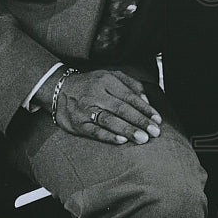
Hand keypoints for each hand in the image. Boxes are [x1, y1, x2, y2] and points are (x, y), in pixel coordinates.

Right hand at [47, 69, 161, 143]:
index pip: (130, 96)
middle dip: (140, 121)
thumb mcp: (110, 76)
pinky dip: (108, 136)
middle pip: (121, 108)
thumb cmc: (91, 84)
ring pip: (109, 120)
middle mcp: (96, 94)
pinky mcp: (78, 123)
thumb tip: (147, 100)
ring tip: (142, 138)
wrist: (59, 89)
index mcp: (106, 81)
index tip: (158, 120)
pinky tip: (120, 140)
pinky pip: (94, 130)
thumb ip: (131, 85)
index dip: (145, 109)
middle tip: (155, 132)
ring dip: (127, 130)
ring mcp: (85, 109)